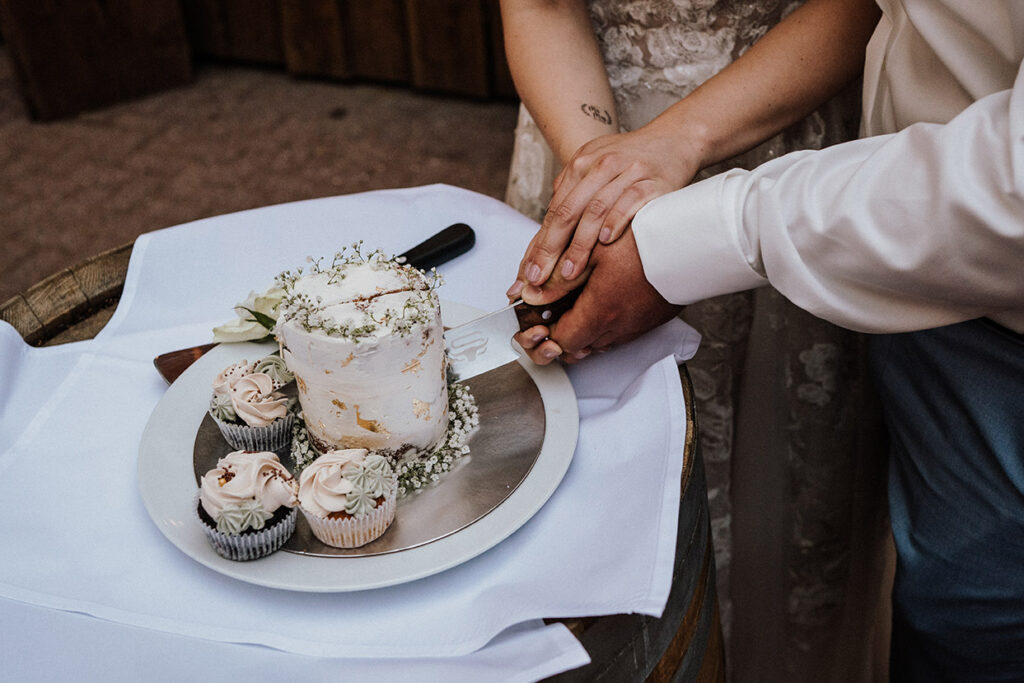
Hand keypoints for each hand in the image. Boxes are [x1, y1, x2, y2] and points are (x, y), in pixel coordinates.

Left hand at [506, 123, 700, 303]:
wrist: (674, 140)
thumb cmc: (631, 161)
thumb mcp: (595, 170)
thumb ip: (572, 197)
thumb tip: (545, 236)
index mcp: (580, 164)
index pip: (554, 210)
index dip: (539, 243)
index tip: (529, 271)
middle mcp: (600, 166)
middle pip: (568, 211)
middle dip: (551, 248)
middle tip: (540, 277)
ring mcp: (626, 172)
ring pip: (595, 211)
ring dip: (580, 245)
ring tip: (569, 272)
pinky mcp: (651, 181)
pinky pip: (629, 203)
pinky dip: (616, 222)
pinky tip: (606, 242)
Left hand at [513, 228, 682, 364]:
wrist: (690, 241)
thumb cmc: (644, 240)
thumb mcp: (592, 252)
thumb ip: (558, 280)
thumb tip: (531, 295)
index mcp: (600, 312)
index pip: (562, 341)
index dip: (544, 335)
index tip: (536, 321)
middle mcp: (619, 327)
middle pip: (579, 348)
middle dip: (560, 337)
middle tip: (550, 317)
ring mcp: (637, 326)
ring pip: (600, 342)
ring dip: (583, 331)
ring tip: (574, 306)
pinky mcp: (652, 321)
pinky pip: (620, 333)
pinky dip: (605, 325)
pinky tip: (602, 303)